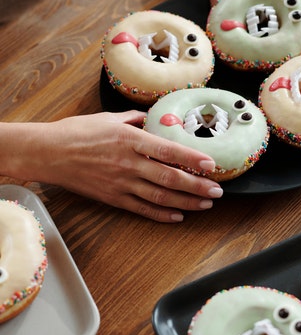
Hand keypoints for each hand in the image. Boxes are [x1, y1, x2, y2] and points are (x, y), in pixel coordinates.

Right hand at [2, 111, 222, 222]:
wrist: (48, 153)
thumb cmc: (77, 132)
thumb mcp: (108, 118)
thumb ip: (134, 119)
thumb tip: (151, 119)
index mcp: (130, 140)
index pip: (168, 150)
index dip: (192, 159)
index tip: (212, 165)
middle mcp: (129, 163)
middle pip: (169, 177)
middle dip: (197, 185)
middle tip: (217, 191)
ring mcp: (121, 183)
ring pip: (160, 195)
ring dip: (186, 201)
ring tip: (205, 204)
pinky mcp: (113, 198)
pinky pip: (141, 208)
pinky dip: (161, 214)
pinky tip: (178, 216)